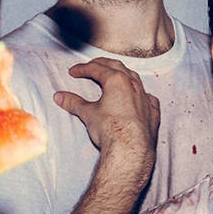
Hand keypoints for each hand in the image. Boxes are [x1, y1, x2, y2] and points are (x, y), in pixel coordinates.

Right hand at [56, 58, 159, 189]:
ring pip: (135, 79)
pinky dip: (140, 94)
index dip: (83, 69)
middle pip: (117, 67)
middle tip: (91, 65)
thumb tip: (59, 97)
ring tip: (114, 76)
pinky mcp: (153, 112)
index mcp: (117, 81)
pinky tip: (138, 97)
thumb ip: (74, 103)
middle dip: (103, 64)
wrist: (130, 149)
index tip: (73, 72)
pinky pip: (148, 98)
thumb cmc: (110, 130)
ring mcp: (145, 98)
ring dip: (123, 74)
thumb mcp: (88, 114)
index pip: (97, 69)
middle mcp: (134, 85)